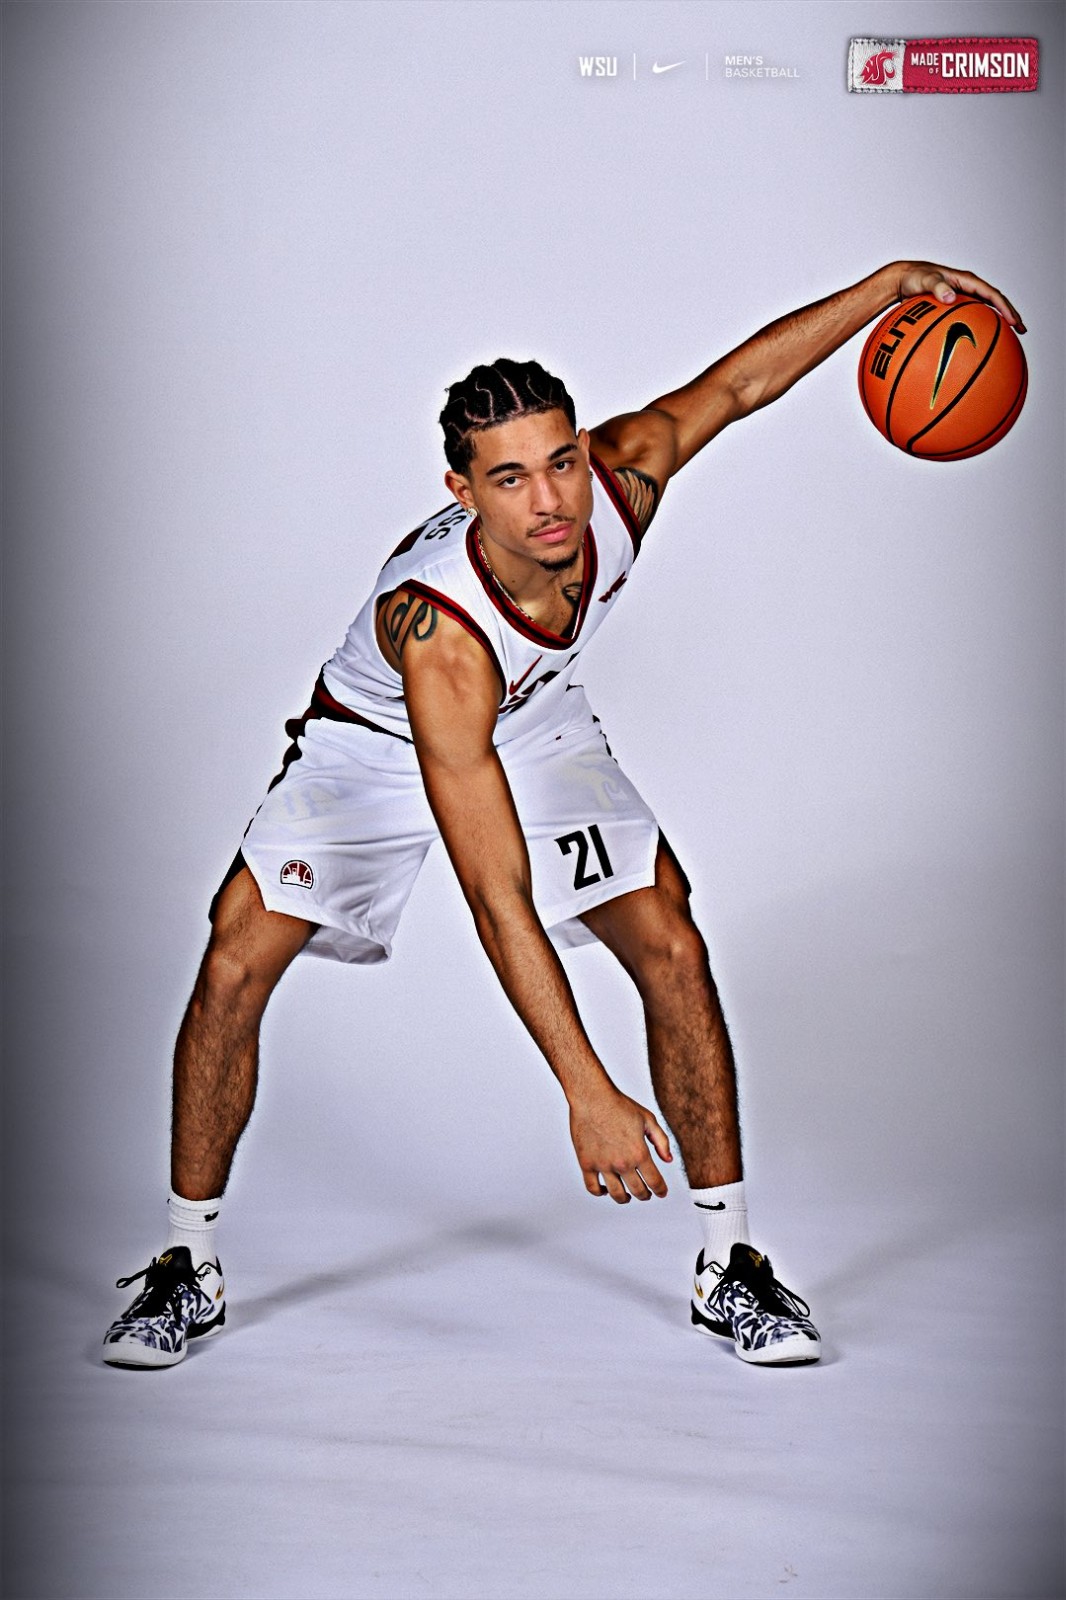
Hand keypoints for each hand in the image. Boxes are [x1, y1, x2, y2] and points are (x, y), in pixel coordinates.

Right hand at [569, 1087, 672, 1202]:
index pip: (655, 1182)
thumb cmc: (618, 1105)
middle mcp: (622, 1162)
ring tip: (628, 1197)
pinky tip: (605, 1190)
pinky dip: (600, 1193)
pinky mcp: (586, 1163)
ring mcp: (603, 1165)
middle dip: (645, 1195)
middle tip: (646, 1194)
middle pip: (638, 1191)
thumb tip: (668, 1159)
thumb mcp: (647, 1119)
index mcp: (639, 1153)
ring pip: (617, 1194)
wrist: (592, 1098)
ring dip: (625, 1199)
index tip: (661, 1193)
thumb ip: (661, 1141)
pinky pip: (592, 1188)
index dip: (661, 1190)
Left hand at [895, 261, 1024, 331]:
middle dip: (1010, 315)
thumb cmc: (914, 278)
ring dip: (997, 323)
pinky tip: (978, 345)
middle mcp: (968, 289)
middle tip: (1021, 331)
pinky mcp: (955, 308)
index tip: (1013, 322)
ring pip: (986, 311)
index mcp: (966, 281)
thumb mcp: (924, 280)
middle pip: (995, 302)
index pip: (992, 294)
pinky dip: (978, 329)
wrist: (903, 280)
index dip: (1005, 307)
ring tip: (1008, 340)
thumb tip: (950, 297)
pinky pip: (971, 319)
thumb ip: (937, 286)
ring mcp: (963, 298)